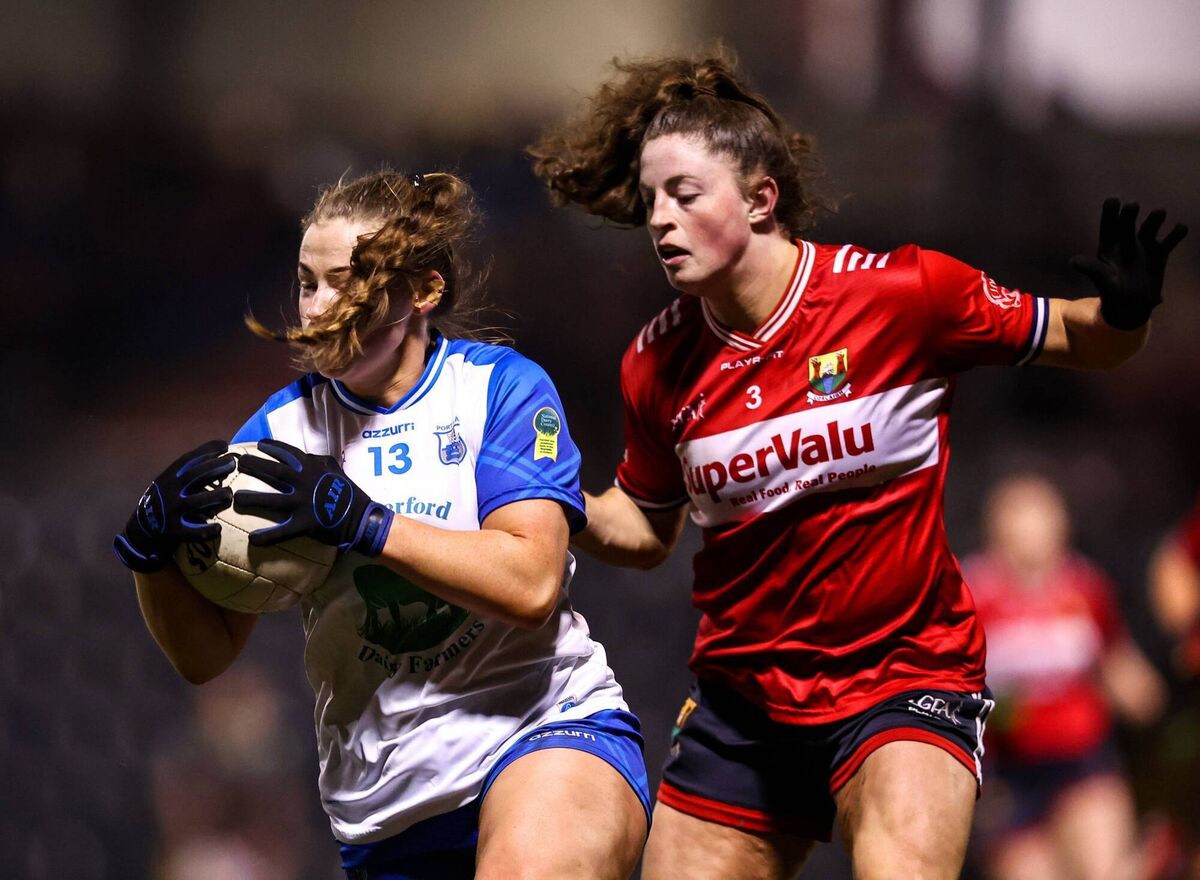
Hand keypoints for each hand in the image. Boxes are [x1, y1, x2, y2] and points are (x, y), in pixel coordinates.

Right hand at [113, 440, 235, 572]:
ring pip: (197, 502)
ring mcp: (171, 512)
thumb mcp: (168, 485)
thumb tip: (218, 459)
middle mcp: (168, 493)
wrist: (140, 532)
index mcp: (167, 479)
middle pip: (195, 476)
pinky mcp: (174, 532)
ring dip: (216, 496)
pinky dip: (207, 529)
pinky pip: (194, 532)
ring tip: (229, 493)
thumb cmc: (163, 503)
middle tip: (233, 462)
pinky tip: (218, 527)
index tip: (224, 444)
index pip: (187, 460)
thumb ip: (187, 475)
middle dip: (215, 467)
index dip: (206, 451)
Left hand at [232, 439, 393, 555]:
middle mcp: (304, 483)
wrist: (361, 517)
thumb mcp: (336, 469)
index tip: (259, 444)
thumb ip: (320, 461)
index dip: (273, 447)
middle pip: (273, 472)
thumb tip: (308, 455)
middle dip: (255, 466)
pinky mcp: (304, 524)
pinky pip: (282, 531)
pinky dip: (267, 537)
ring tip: (237, 499)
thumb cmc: (349, 492)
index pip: (288, 453)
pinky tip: (252, 540)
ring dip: (252, 498)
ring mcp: (303, 504)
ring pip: (271, 500)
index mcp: (312, 469)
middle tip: (238, 463)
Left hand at [1070, 198, 1187, 330]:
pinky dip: (1175, 235)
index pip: (1108, 228)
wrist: (1132, 306)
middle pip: (1128, 225)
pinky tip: (1181, 228)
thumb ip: (1091, 269)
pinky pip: (1168, 242)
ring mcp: (1144, 246)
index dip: (1110, 214)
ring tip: (1160, 211)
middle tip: (1132, 205)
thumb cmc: (1112, 292)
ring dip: (1154, 220)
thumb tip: (1073, 261)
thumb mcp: (1102, 280)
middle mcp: (1126, 242)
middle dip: (1129, 215)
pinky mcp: (1159, 254)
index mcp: (1109, 247)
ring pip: (1149, 229)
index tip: (1112, 200)